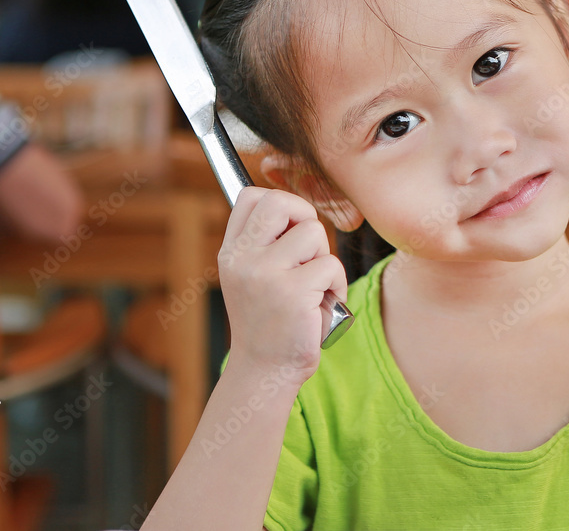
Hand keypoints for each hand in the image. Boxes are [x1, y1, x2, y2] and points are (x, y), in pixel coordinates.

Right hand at [218, 186, 347, 388]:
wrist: (265, 373)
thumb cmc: (270, 322)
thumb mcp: (252, 277)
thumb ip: (263, 243)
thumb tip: (294, 204)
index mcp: (231, 252)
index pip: (251, 196)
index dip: (281, 205)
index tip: (290, 230)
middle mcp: (242, 258)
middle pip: (281, 201)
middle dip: (306, 218)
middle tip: (309, 250)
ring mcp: (265, 274)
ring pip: (313, 232)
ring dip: (324, 258)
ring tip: (314, 287)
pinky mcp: (292, 292)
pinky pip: (331, 265)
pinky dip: (337, 286)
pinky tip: (322, 307)